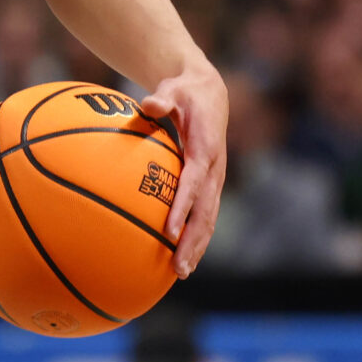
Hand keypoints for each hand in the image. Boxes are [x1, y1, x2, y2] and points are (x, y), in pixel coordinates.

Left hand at [138, 64, 227, 275]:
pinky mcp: (211, 185)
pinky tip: (181, 257)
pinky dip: (196, 237)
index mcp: (205, 150)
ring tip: (181, 272)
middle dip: (192, 241)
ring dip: (197, 247)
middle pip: (205, 212)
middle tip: (178, 267)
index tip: (168, 231)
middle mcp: (214, 170)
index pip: (193, 184)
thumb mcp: (173, 89)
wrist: (211, 92)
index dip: (182, 208)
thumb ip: (162, 99)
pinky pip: (205, 215)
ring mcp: (215, 180)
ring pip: (208, 219)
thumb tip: (146, 105)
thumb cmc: (185, 91)